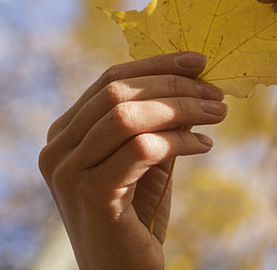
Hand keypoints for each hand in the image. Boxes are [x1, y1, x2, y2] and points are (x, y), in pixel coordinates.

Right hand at [39, 52, 226, 269]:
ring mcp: (69, 171)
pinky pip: (143, 148)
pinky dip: (180, 140)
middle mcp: (58, 148)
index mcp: (67, 133)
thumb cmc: (138, 213)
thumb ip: (158, 121)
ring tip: (217, 114)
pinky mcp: (91, 195)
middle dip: (174, 86)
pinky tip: (205, 144)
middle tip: (216, 94)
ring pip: (128, 116)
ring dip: (182, 109)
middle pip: (118, 92)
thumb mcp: (147, 157)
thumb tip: (193, 81)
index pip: (110, 80)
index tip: (199, 62)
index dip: (157, 65)